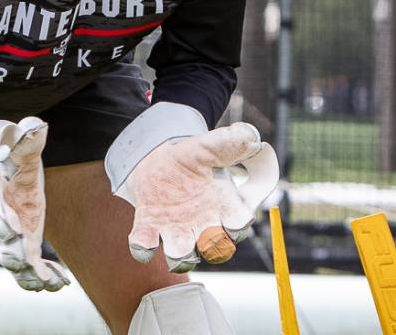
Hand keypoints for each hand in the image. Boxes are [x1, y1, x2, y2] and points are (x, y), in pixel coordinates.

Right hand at [0, 117, 69, 290]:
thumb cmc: (4, 152)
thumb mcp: (11, 139)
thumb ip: (22, 136)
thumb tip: (36, 126)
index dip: (1, 223)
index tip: (16, 232)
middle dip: (14, 256)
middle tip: (30, 263)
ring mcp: (6, 236)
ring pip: (13, 262)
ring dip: (30, 275)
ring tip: (51, 284)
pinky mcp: (20, 243)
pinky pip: (27, 267)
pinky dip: (40, 277)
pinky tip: (60, 283)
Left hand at [106, 103, 278, 272]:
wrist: (157, 161)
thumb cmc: (191, 159)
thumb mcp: (209, 147)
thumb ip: (231, 144)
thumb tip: (252, 139)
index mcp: (224, 207)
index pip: (239, 225)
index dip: (239, 226)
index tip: (236, 220)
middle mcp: (203, 226)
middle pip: (216, 249)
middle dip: (214, 247)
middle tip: (208, 236)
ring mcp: (176, 230)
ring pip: (182, 256)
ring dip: (181, 256)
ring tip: (176, 247)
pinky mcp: (149, 227)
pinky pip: (145, 246)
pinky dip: (143, 248)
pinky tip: (143, 243)